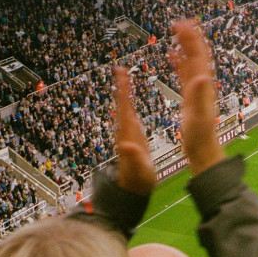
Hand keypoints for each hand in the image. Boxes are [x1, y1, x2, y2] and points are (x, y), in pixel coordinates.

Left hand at [113, 66, 156, 195]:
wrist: (133, 187)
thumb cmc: (137, 180)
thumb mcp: (137, 169)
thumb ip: (131, 157)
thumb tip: (123, 144)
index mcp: (128, 135)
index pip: (124, 108)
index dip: (123, 92)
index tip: (121, 76)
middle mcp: (125, 131)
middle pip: (122, 104)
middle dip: (121, 86)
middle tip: (119, 68)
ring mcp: (128, 133)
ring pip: (124, 107)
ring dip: (124, 92)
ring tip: (123, 76)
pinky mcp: (132, 136)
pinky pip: (130, 114)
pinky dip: (129, 102)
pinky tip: (129, 98)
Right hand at [169, 20, 224, 175]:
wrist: (203, 150)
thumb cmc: (200, 137)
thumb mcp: (198, 116)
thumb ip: (199, 96)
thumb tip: (201, 76)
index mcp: (203, 87)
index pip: (198, 57)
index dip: (191, 40)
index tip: (181, 25)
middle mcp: (202, 85)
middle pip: (196, 55)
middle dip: (189, 37)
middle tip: (178, 22)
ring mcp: (196, 90)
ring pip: (191, 61)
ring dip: (184, 45)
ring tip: (176, 31)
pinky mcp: (190, 96)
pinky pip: (184, 73)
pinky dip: (178, 61)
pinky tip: (171, 56)